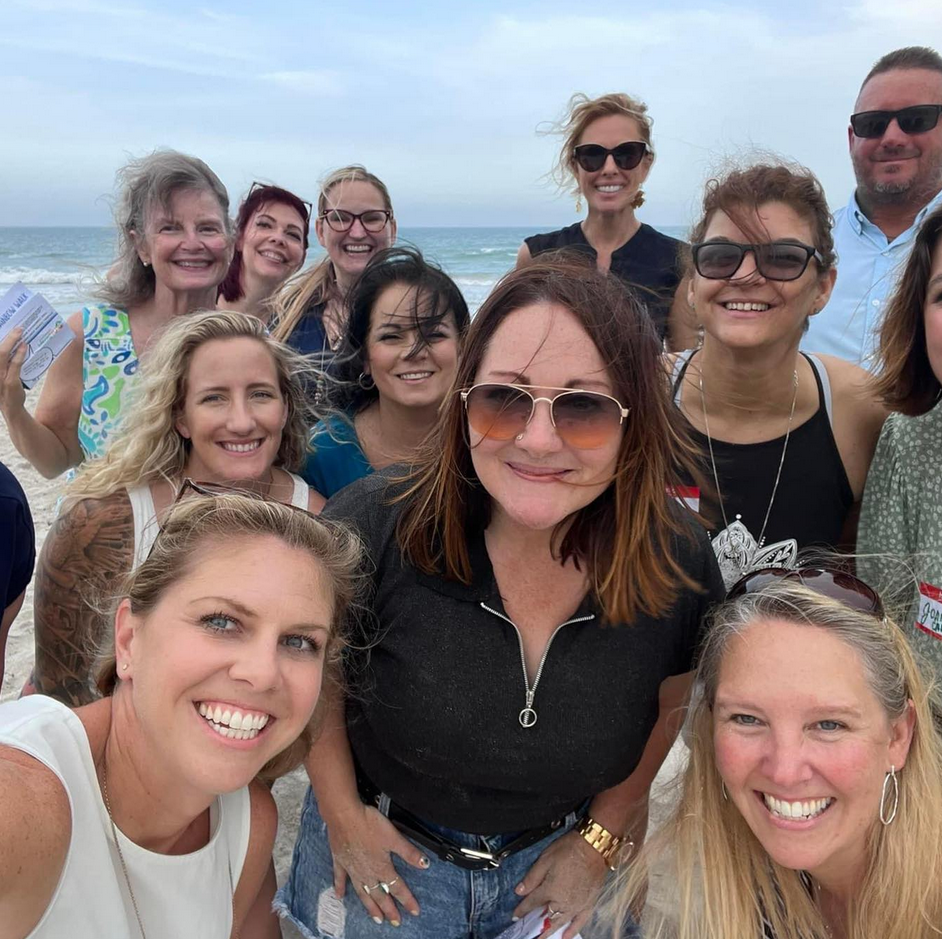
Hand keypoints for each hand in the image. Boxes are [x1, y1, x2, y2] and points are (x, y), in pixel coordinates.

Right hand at [0, 327, 26, 416]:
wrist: (10, 408)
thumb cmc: (5, 389)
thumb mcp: (2, 373)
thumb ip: (4, 361)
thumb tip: (12, 344)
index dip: (1, 339)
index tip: (6, 328)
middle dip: (8, 337)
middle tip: (18, 328)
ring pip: (3, 354)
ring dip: (13, 341)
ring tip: (21, 333)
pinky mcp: (10, 382)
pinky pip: (15, 365)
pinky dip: (19, 354)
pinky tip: (24, 347)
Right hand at [326, 801, 429, 925]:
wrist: (344, 816)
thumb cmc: (369, 824)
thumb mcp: (393, 837)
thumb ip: (409, 852)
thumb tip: (425, 864)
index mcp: (382, 867)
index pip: (398, 888)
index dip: (407, 900)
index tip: (414, 912)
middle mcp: (367, 873)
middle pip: (380, 895)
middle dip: (389, 909)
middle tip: (395, 922)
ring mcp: (352, 869)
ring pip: (363, 892)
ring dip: (370, 906)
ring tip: (376, 918)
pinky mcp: (340, 861)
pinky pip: (340, 878)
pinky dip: (340, 887)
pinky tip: (340, 896)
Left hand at [512, 830, 608, 938]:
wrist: (594, 847)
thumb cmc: (569, 849)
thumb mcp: (545, 859)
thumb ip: (532, 877)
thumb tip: (519, 891)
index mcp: (550, 890)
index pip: (532, 903)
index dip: (522, 910)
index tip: (515, 916)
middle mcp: (563, 902)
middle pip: (546, 917)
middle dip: (536, 926)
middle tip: (529, 934)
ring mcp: (576, 905)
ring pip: (560, 922)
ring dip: (551, 931)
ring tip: (542, 938)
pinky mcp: (588, 904)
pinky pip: (579, 922)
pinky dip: (572, 931)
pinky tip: (566, 937)